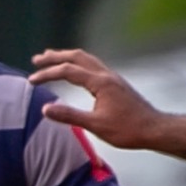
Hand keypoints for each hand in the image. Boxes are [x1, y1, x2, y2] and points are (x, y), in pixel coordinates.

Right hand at [30, 49, 164, 149]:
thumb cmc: (127, 129)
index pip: (68, 71)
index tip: (31, 81)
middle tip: (37, 59)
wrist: (155, 129)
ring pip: (87, 59)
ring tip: (52, 58)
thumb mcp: (95, 125)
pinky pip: (93, 66)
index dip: (47, 74)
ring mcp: (113, 78)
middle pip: (78, 57)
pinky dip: (78, 64)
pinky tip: (76, 71)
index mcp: (101, 83)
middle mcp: (107, 75)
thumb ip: (69, 116)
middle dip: (56, 56)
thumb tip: (44, 109)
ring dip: (68, 57)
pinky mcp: (116, 84)